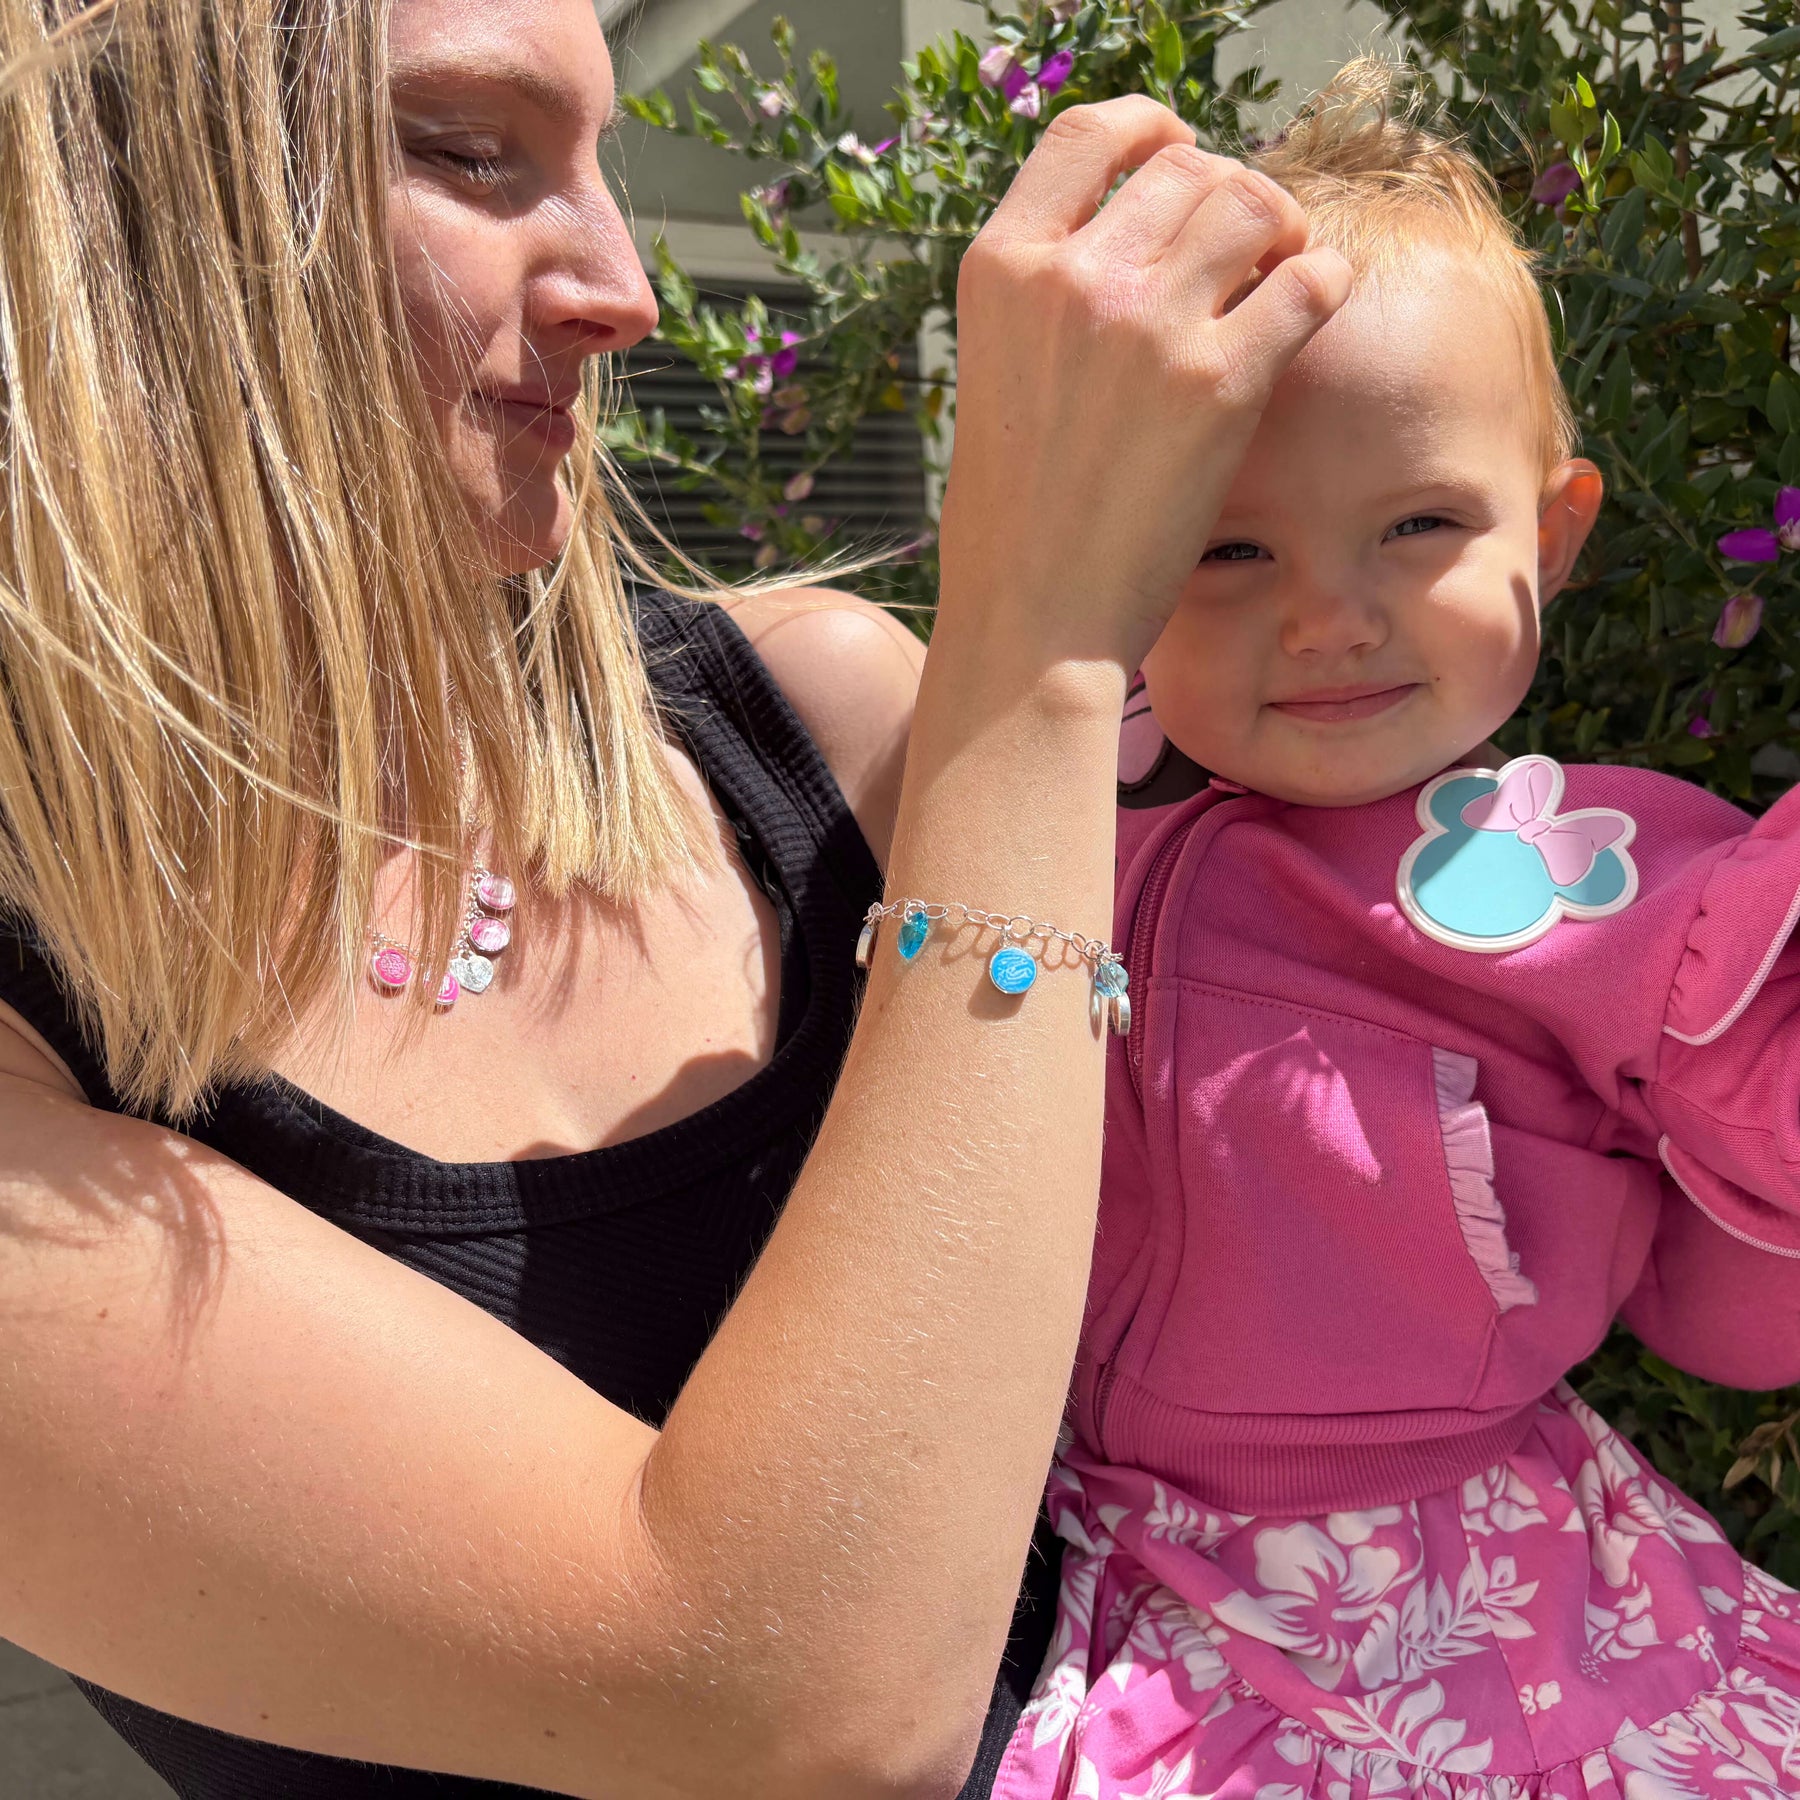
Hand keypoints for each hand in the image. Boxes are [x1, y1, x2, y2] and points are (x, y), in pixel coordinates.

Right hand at [939, 98, 1350, 677]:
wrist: (1034, 619)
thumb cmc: (1015, 520)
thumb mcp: (995, 377)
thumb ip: (1049, 300)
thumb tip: (1132, 242)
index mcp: (1003, 270)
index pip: (1086, 135)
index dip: (1147, 127)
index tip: (1178, 147)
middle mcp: (1075, 277)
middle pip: (1186, 166)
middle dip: (1230, 192)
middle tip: (1249, 244)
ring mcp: (1149, 323)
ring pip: (1253, 204)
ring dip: (1283, 229)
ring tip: (1282, 276)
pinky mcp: (1222, 381)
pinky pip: (1311, 280)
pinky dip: (1326, 282)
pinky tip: (1314, 311)